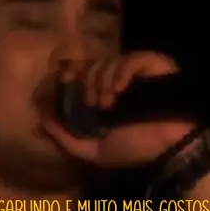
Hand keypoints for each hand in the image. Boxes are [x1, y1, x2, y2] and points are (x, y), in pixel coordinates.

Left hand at [43, 51, 197, 167]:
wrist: (171, 149)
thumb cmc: (136, 150)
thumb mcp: (93, 151)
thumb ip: (65, 138)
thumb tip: (38, 121)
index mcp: (102, 99)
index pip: (79, 76)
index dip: (67, 75)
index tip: (60, 81)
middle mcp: (117, 82)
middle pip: (91, 66)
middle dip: (85, 82)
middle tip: (91, 102)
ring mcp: (136, 73)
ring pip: (108, 61)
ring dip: (102, 81)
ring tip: (109, 105)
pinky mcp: (153, 65)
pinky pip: (130, 59)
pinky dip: (121, 73)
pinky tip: (120, 91)